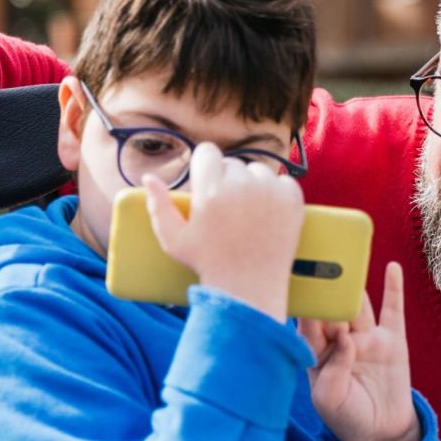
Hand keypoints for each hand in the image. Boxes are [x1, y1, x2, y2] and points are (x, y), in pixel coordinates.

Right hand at [140, 143, 303, 321]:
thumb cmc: (207, 263)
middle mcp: (241, 185)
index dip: (205, 166)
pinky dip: (277, 192)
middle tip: (226, 207)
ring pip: (258, 171)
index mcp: (210, 190)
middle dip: (227, 180)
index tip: (207, 180)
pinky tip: (267, 211)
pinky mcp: (292, 201)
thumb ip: (157, 206)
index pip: (207, 152)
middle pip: (232, 164)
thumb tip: (148, 177)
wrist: (248, 288)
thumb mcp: (173, 239)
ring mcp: (270, 192)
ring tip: (246, 210)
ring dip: (252, 184)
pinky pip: (283, 181)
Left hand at [299, 263, 418, 440]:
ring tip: (349, 259)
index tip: (301, 287)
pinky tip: (393, 267)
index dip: (306, 308)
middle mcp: (340, 339)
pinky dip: (394, 287)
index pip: (308, 325)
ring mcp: (367, 336)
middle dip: (327, 289)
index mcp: (317, 353)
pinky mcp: (392, 339)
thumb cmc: (346, 416)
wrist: (382, 432)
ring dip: (353, 285)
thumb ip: (334, 369)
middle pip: (332, 309)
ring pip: (358, 305)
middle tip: (322, 263)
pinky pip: (393, 309)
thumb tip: (346, 339)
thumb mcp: (330, 400)